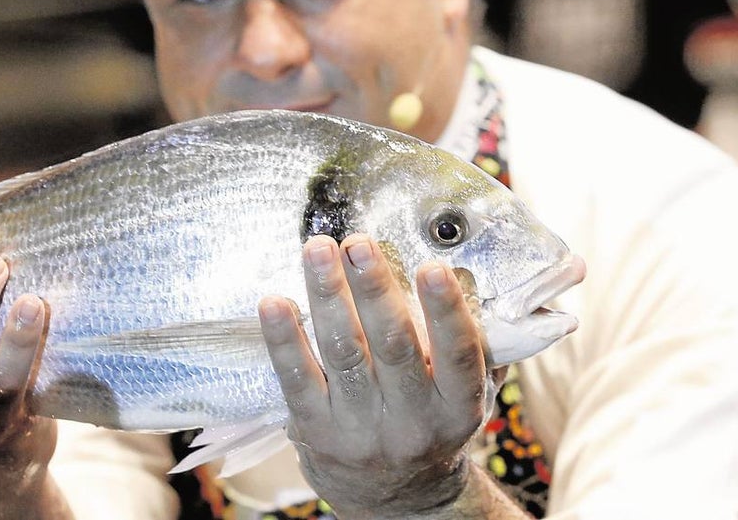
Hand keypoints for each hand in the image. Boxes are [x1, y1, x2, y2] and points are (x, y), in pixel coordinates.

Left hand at [259, 233, 490, 518]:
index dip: (446, 312)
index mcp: (458, 408)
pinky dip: (284, 337)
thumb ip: (463, 341)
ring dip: (328, 295)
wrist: (395, 495)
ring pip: (343, 352)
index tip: (433, 267)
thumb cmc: (428, 420)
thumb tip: (454, 269)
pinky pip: (296, 378)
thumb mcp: (460, 392)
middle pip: (392, 346)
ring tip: (317, 249)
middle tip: (358, 243)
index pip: (458, 356)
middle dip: (374, 289)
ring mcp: (360, 429)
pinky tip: (274, 302)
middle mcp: (411, 423)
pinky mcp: (316, 430)